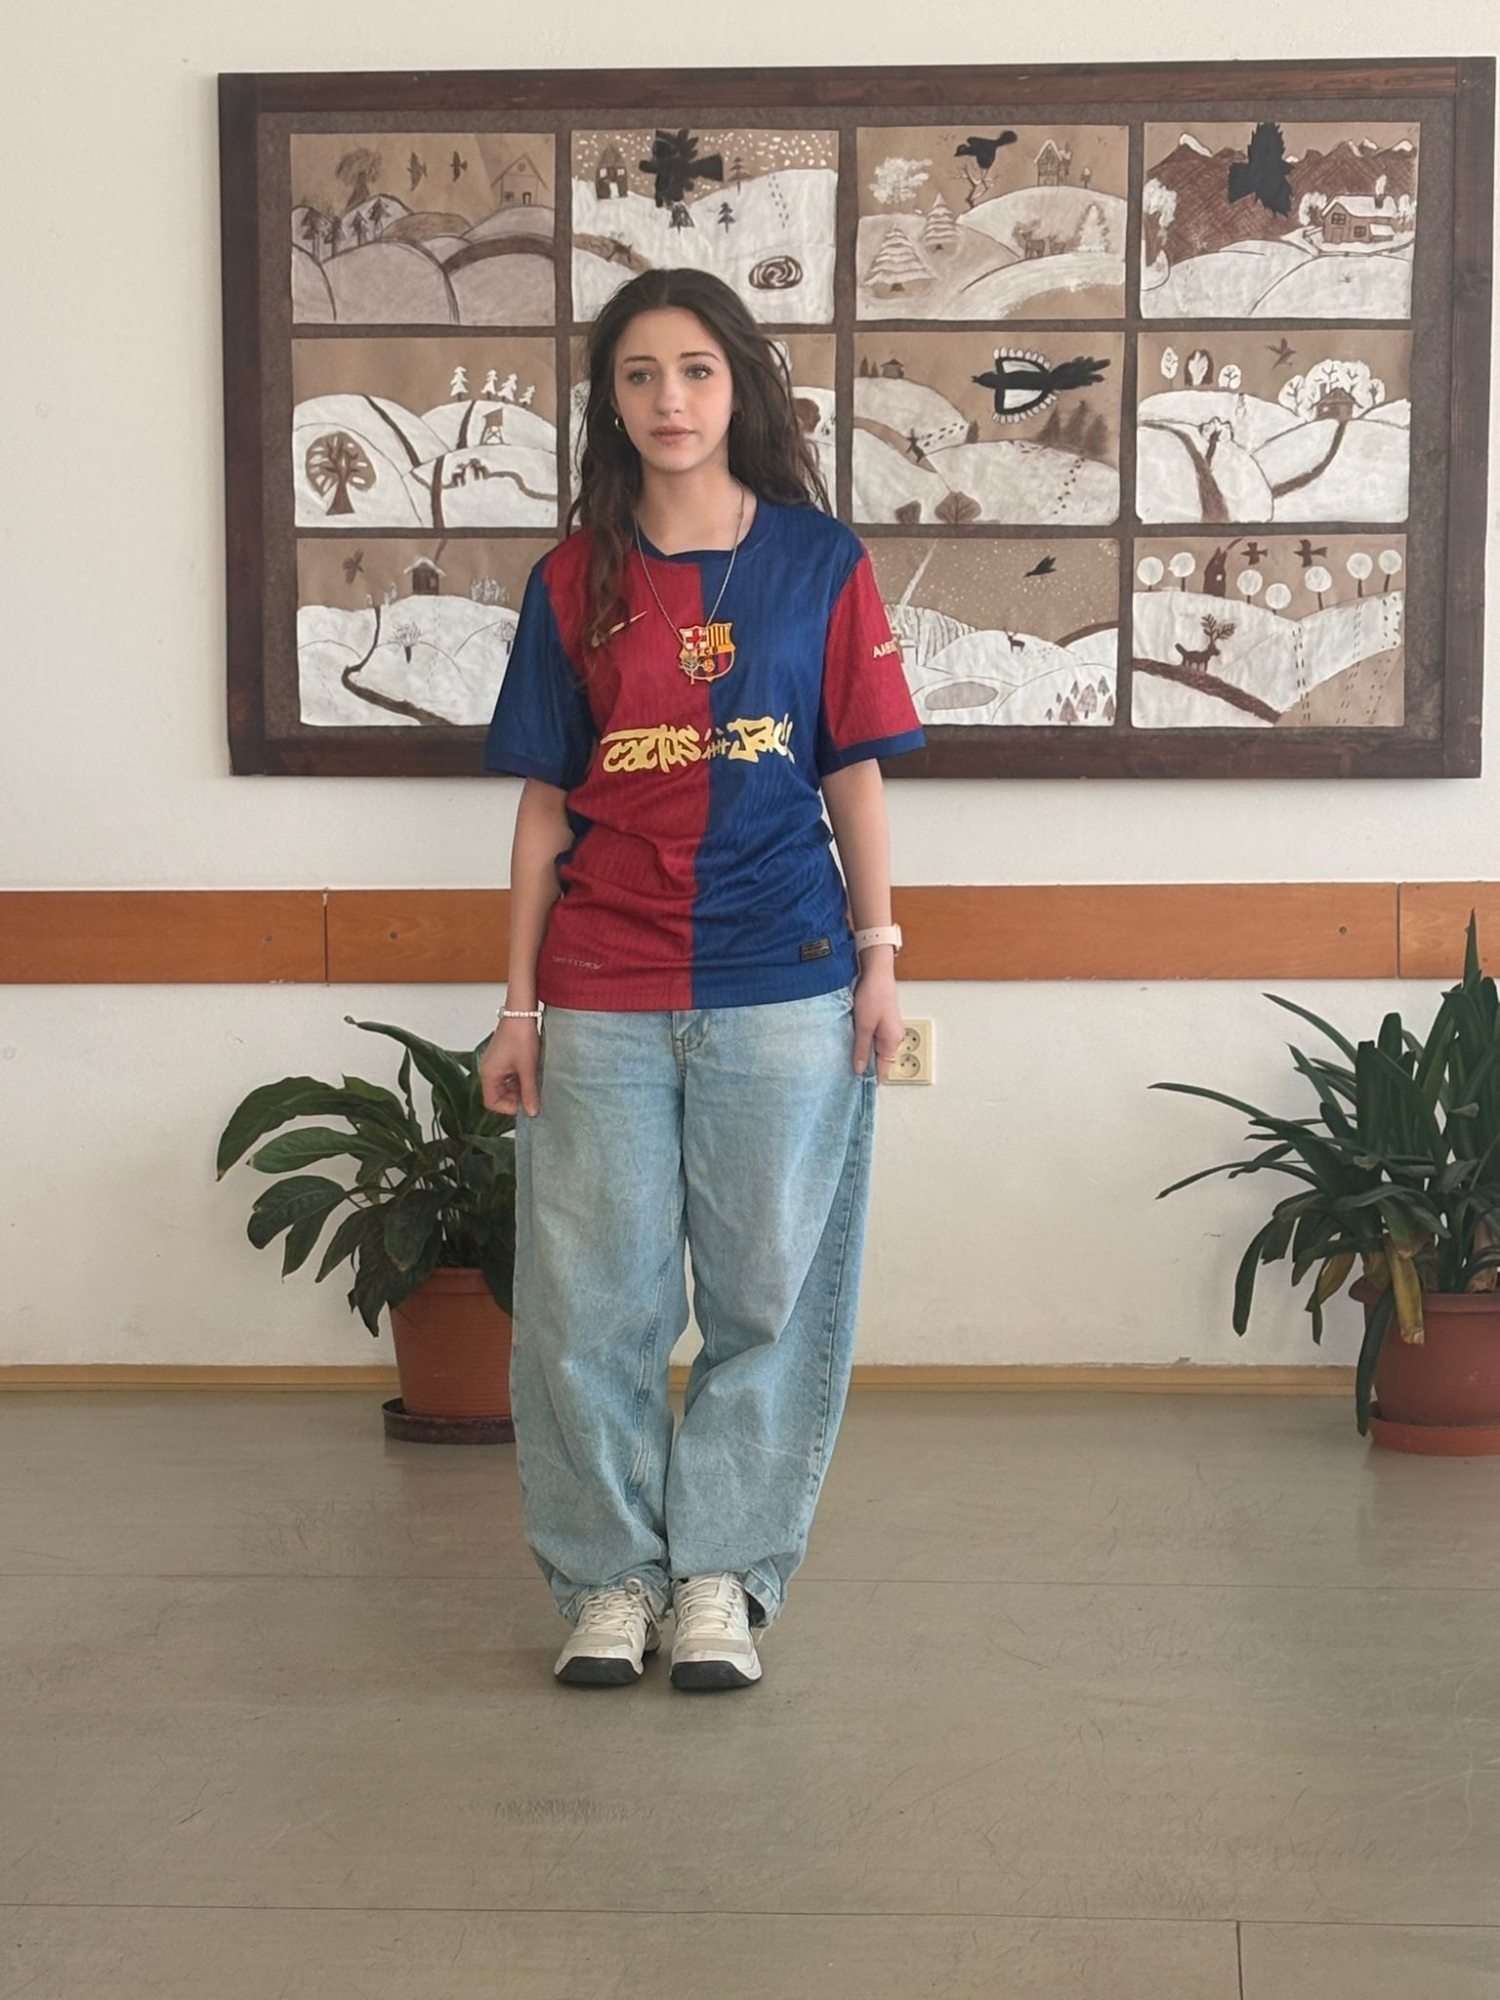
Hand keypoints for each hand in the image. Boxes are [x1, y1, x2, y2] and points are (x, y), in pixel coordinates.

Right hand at [480, 1017, 541, 1116]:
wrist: (522, 1012)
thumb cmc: (520, 1037)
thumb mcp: (527, 1068)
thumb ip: (529, 1092)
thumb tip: (532, 1112)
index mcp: (488, 1075)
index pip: (492, 1103)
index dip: (509, 1108)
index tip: (526, 1105)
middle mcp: (489, 1070)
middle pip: (500, 1095)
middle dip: (517, 1098)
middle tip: (534, 1096)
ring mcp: (496, 1064)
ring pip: (507, 1086)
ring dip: (520, 1088)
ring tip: (535, 1084)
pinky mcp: (504, 1058)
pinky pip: (510, 1076)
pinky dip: (521, 1079)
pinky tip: (533, 1074)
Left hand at [851, 957, 903, 1082]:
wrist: (876, 972)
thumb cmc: (874, 996)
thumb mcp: (864, 1026)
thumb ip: (861, 1049)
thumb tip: (859, 1069)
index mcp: (892, 1041)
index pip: (883, 1069)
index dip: (870, 1079)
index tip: (857, 1087)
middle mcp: (893, 1037)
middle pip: (878, 1059)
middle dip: (864, 1064)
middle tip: (845, 1070)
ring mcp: (887, 1029)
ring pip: (873, 1048)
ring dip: (861, 1050)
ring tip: (846, 1054)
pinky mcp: (880, 1021)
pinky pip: (871, 1037)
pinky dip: (861, 1040)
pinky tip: (850, 1039)